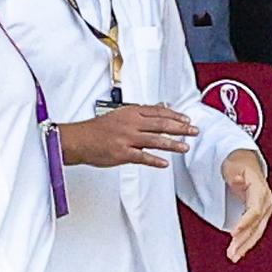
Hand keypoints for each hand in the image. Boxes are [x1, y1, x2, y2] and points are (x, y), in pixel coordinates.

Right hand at [59, 104, 197, 168]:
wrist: (77, 140)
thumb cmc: (97, 129)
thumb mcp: (120, 114)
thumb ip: (142, 112)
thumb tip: (161, 107)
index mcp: (131, 113)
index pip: (159, 112)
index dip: (175, 116)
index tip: (187, 119)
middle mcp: (131, 124)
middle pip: (161, 124)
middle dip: (180, 128)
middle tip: (193, 131)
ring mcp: (127, 139)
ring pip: (155, 140)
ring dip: (173, 144)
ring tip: (185, 147)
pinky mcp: (122, 153)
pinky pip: (142, 157)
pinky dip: (154, 160)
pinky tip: (164, 163)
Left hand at [221, 149, 271, 262]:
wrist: (244, 160)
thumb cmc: (237, 163)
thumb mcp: (233, 165)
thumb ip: (235, 175)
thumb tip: (236, 180)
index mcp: (260, 190)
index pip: (254, 211)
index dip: (245, 223)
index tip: (233, 234)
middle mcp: (266, 202)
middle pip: (256, 225)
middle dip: (244, 241)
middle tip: (231, 253)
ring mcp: (265, 209)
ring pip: (257, 231)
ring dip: (245, 245)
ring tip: (233, 257)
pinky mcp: (261, 214)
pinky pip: (255, 230)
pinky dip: (248, 241)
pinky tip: (240, 251)